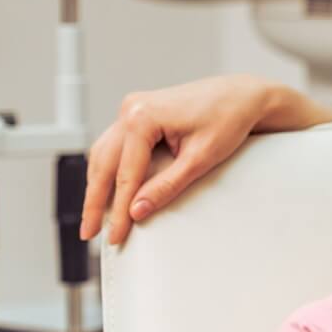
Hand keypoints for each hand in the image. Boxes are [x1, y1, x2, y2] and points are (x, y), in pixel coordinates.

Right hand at [80, 74, 271, 245]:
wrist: (242, 96)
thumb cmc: (228, 119)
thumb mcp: (199, 159)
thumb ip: (166, 186)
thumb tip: (137, 211)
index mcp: (143, 116)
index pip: (125, 174)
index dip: (118, 210)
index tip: (115, 236)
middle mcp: (131, 108)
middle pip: (103, 163)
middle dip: (95, 201)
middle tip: (89, 233)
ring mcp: (132, 108)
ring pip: (103, 153)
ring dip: (97, 185)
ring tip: (94, 218)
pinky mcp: (137, 113)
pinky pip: (114, 145)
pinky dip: (109, 169)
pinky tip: (106, 190)